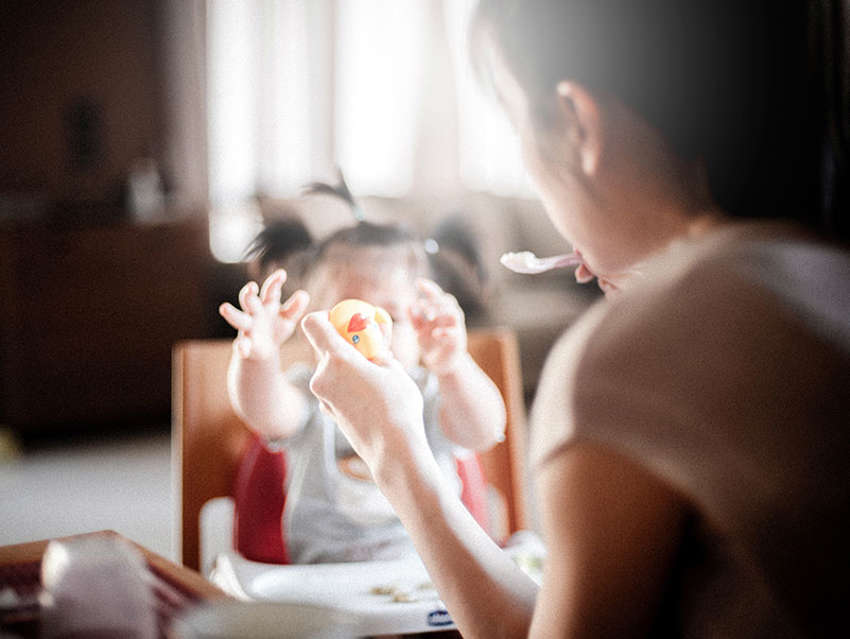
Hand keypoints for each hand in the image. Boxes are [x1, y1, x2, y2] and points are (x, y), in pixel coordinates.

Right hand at [219, 269, 309, 360]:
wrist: (264, 351)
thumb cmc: (276, 328)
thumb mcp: (288, 318)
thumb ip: (295, 307)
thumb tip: (304, 294)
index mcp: (267, 304)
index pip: (270, 290)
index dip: (275, 282)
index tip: (282, 274)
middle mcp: (254, 313)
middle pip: (249, 301)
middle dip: (249, 293)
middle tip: (251, 286)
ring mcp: (248, 328)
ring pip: (238, 319)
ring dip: (232, 313)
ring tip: (224, 308)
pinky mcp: (246, 344)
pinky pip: (241, 345)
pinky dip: (241, 347)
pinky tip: (243, 349)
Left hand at [301, 311, 426, 472]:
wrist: (393, 451)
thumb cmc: (398, 407)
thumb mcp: (393, 368)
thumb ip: (377, 347)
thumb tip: (373, 334)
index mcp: (338, 359)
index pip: (313, 323)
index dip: (326, 317)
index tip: (345, 322)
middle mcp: (322, 376)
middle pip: (323, 346)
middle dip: (344, 343)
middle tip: (369, 348)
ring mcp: (322, 396)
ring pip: (330, 368)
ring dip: (348, 365)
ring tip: (376, 375)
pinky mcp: (327, 411)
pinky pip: (333, 387)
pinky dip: (347, 383)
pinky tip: (370, 395)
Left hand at [410, 279, 466, 374]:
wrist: (442, 365)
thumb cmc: (432, 346)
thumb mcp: (420, 331)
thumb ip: (414, 319)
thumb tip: (407, 305)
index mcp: (441, 313)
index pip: (438, 296)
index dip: (430, 288)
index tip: (418, 282)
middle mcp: (450, 319)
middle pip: (448, 301)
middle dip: (434, 301)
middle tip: (421, 305)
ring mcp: (456, 329)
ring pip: (455, 313)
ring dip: (442, 312)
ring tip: (428, 316)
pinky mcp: (458, 341)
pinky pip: (455, 332)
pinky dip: (445, 331)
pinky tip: (435, 333)